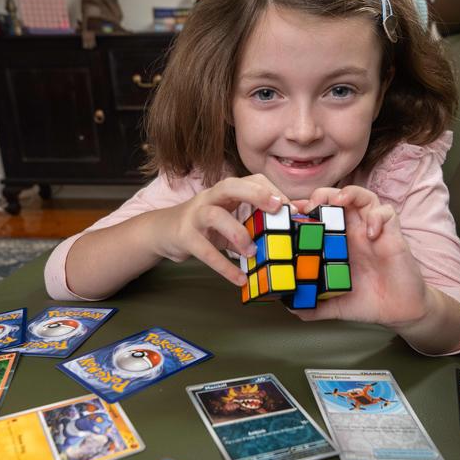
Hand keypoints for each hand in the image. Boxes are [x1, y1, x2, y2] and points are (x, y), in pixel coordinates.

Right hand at [156, 174, 288, 286]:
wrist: (165, 232)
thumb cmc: (206, 225)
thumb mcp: (232, 218)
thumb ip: (258, 220)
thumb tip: (295, 222)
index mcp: (225, 192)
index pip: (251, 181)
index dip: (272, 192)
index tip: (292, 209)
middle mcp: (210, 198)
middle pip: (230, 186)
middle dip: (255, 194)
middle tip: (276, 209)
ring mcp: (195, 216)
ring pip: (214, 216)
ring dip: (237, 233)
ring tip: (252, 252)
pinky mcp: (185, 237)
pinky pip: (204, 251)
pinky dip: (223, 266)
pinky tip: (239, 278)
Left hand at [291, 186, 429, 326]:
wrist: (398, 312)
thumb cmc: (369, 303)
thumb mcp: (334, 306)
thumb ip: (313, 307)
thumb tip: (289, 308)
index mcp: (338, 244)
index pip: (320, 217)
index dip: (305, 210)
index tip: (290, 213)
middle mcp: (355, 233)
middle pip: (339, 199)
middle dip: (323, 195)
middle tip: (311, 205)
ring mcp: (373, 232)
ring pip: (364, 197)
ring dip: (350, 194)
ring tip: (338, 202)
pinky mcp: (393, 235)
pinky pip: (387, 213)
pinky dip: (377, 217)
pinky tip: (370, 233)